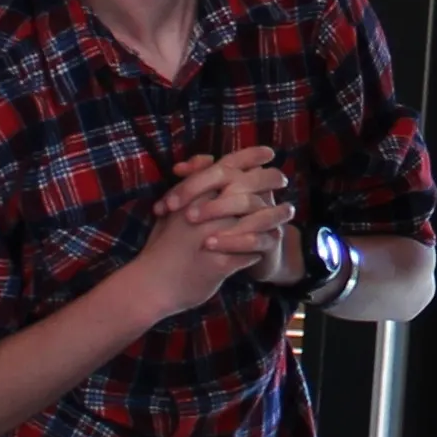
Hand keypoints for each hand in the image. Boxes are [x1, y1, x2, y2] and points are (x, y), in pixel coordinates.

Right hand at [125, 147, 288, 316]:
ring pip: (255, 225)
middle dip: (269, 184)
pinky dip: (257, 249)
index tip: (269, 152)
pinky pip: (248, 254)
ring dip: (273, 218)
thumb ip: (189, 184)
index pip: (225, 170)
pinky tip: (262, 248)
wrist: (150, 285)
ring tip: (286, 213)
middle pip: (247, 194)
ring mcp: (213, 240)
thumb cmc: (160, 247)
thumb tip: (206, 159)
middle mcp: (204, 215)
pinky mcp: (219, 265)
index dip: (249, 157)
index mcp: (193, 199)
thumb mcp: (170, 210)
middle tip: (284, 179)